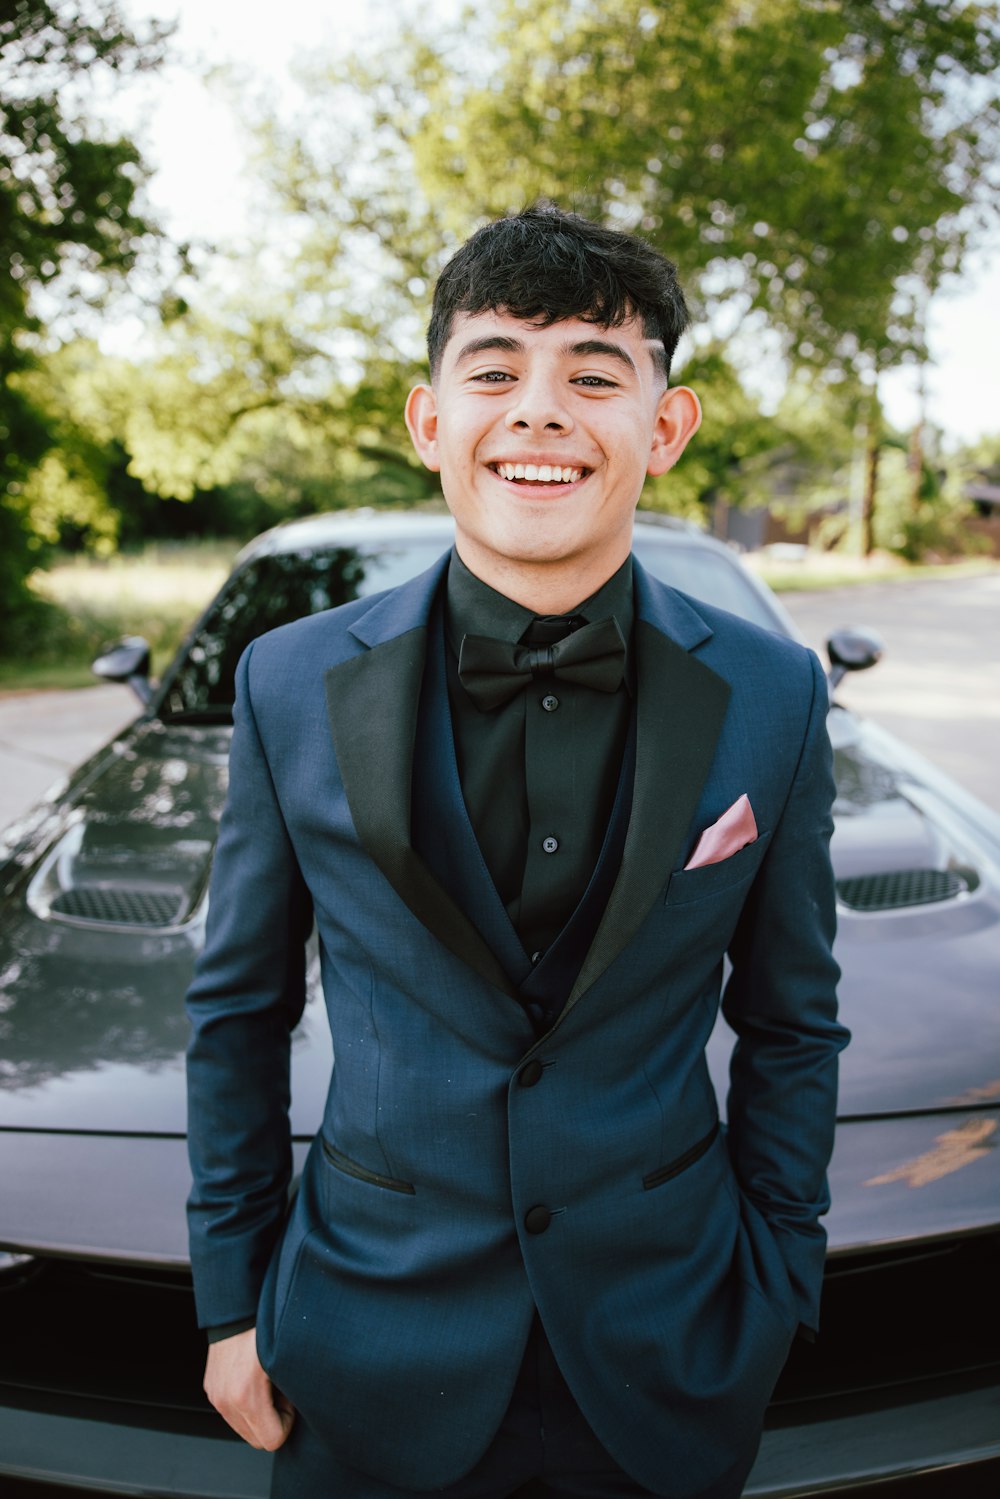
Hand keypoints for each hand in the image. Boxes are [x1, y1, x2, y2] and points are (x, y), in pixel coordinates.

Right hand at [203, 1326, 295, 1449]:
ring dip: (258, 1414)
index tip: (289, 1400)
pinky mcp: (211, 1389)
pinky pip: (232, 1412)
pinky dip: (245, 1404)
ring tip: (267, 1384)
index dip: (287, 1422)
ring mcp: (216, 1395)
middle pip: (256, 1440)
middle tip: (280, 1393)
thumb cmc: (264, 1328)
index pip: (272, 1440)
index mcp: (244, 1397)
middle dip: (272, 1421)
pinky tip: (253, 1380)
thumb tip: (301, 1406)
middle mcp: (225, 1401)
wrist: (236, 1308)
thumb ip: (293, 1391)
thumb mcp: (286, 1360)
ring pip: (243, 1428)